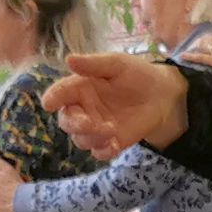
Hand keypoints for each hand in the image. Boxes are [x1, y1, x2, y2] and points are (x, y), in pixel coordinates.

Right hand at [44, 54, 188, 159]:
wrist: (161, 95)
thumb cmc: (135, 75)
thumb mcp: (117, 64)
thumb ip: (94, 64)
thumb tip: (69, 59)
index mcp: (79, 87)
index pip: (60, 94)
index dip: (53, 98)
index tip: (49, 103)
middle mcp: (83, 109)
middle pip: (67, 122)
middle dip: (75, 124)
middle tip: (90, 123)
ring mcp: (95, 127)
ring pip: (81, 139)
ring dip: (92, 137)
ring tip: (112, 130)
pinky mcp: (110, 142)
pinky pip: (99, 152)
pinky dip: (104, 151)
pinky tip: (115, 145)